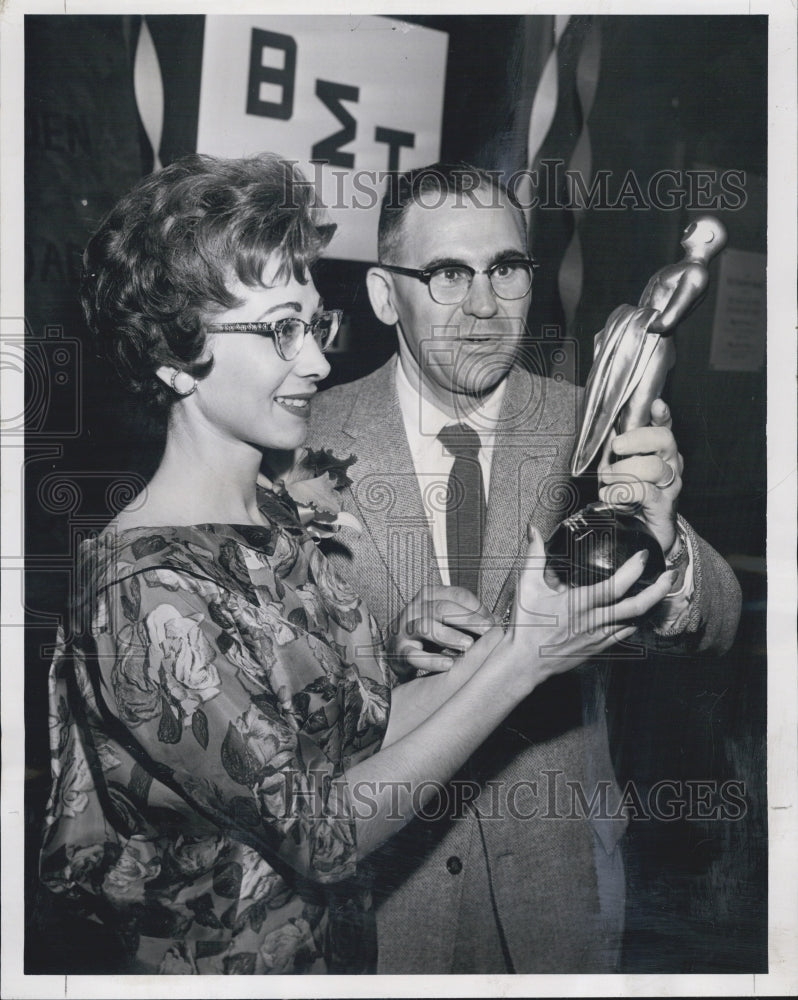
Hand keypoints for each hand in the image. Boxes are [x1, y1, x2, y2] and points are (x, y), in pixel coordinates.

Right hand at [386, 584, 495, 678]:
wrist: (399, 650)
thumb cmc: (430, 633)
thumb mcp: (449, 620)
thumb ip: (470, 618)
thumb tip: (497, 621)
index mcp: (430, 596)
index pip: (455, 594)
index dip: (476, 607)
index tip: (492, 622)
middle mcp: (415, 609)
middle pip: (442, 608)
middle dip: (468, 619)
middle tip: (487, 631)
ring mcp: (405, 629)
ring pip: (426, 627)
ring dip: (449, 636)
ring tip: (468, 646)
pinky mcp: (399, 651)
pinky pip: (413, 655)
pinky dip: (431, 660)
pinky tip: (449, 664)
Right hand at [505, 526, 678, 685]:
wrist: (524, 661)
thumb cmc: (526, 624)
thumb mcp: (527, 586)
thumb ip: (534, 556)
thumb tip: (533, 530)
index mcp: (579, 604)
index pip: (614, 586)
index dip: (633, 570)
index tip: (643, 555)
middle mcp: (593, 621)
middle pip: (635, 606)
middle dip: (657, 589)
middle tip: (670, 575)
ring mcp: (598, 637)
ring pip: (635, 622)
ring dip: (651, 605)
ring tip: (661, 590)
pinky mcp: (598, 648)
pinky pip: (624, 634)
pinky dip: (636, 622)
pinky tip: (640, 613)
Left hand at [597, 398, 682, 553]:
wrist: (647, 533)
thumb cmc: (632, 498)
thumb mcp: (621, 470)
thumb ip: (617, 453)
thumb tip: (609, 437)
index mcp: (660, 451)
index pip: (665, 427)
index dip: (662, 415)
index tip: (656, 405)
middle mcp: (670, 463)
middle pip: (664, 439)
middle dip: (636, 439)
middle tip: (616, 448)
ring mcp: (670, 483)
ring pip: (652, 466)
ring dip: (623, 471)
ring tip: (608, 480)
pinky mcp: (664, 504)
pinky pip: (645, 491)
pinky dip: (623, 492)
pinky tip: (610, 495)